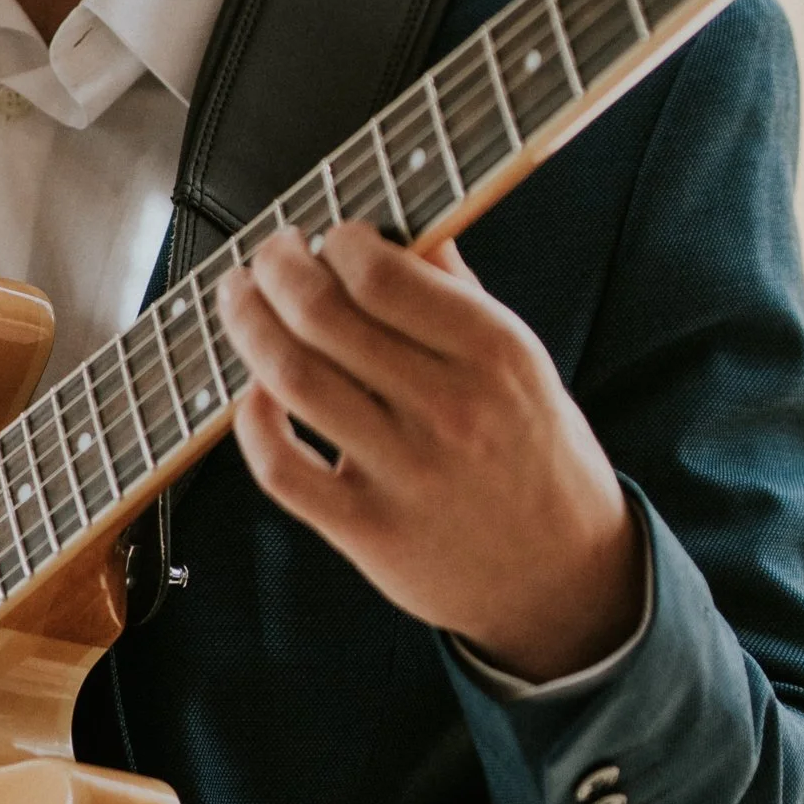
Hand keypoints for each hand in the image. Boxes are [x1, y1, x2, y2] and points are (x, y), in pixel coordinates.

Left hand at [218, 225, 644, 683]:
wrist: (563, 576)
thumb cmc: (534, 454)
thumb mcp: (522, 362)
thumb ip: (458, 293)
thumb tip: (399, 226)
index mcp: (495, 353)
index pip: (384, 274)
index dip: (337, 243)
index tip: (329, 236)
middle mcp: (450, 409)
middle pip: (324, 315)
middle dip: (276, 269)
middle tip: (268, 256)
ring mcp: (406, 473)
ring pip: (291, 378)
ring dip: (248, 325)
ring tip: (241, 300)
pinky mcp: (369, 529)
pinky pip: (281, 467)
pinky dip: (250, 421)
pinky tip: (250, 392)